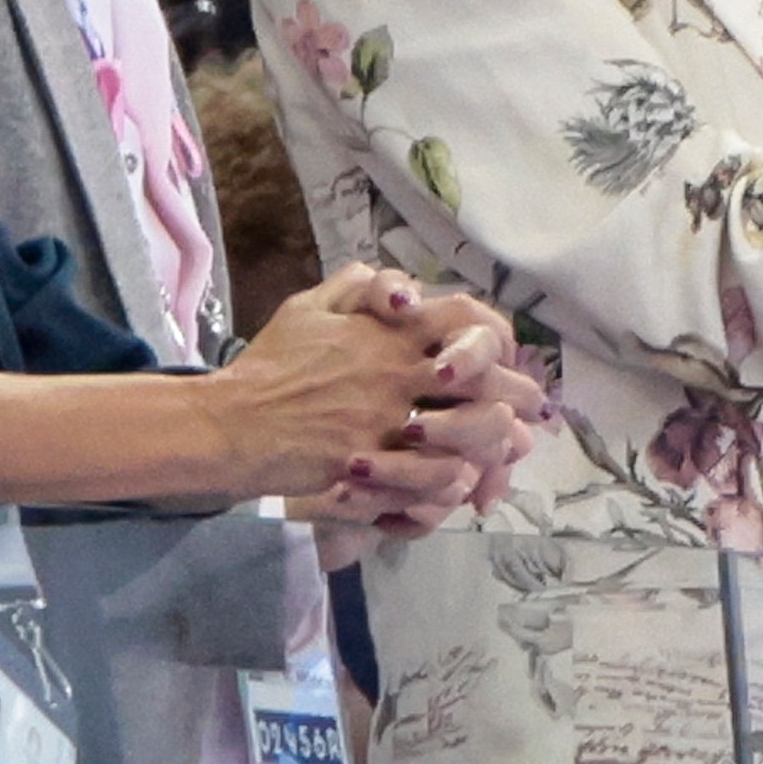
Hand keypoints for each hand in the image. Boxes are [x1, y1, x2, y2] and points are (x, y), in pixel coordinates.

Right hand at [210, 269, 540, 501]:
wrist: (231, 422)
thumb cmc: (270, 364)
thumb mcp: (307, 307)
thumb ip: (356, 287)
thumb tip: (397, 283)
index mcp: (385, 331)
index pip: (464, 318)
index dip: (496, 334)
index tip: (506, 354)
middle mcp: (394, 371)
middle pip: (482, 376)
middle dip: (516, 392)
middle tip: (531, 410)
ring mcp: (384, 419)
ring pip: (467, 427)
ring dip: (494, 437)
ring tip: (505, 448)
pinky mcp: (370, 461)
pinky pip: (430, 472)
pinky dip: (454, 477)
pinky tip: (464, 480)